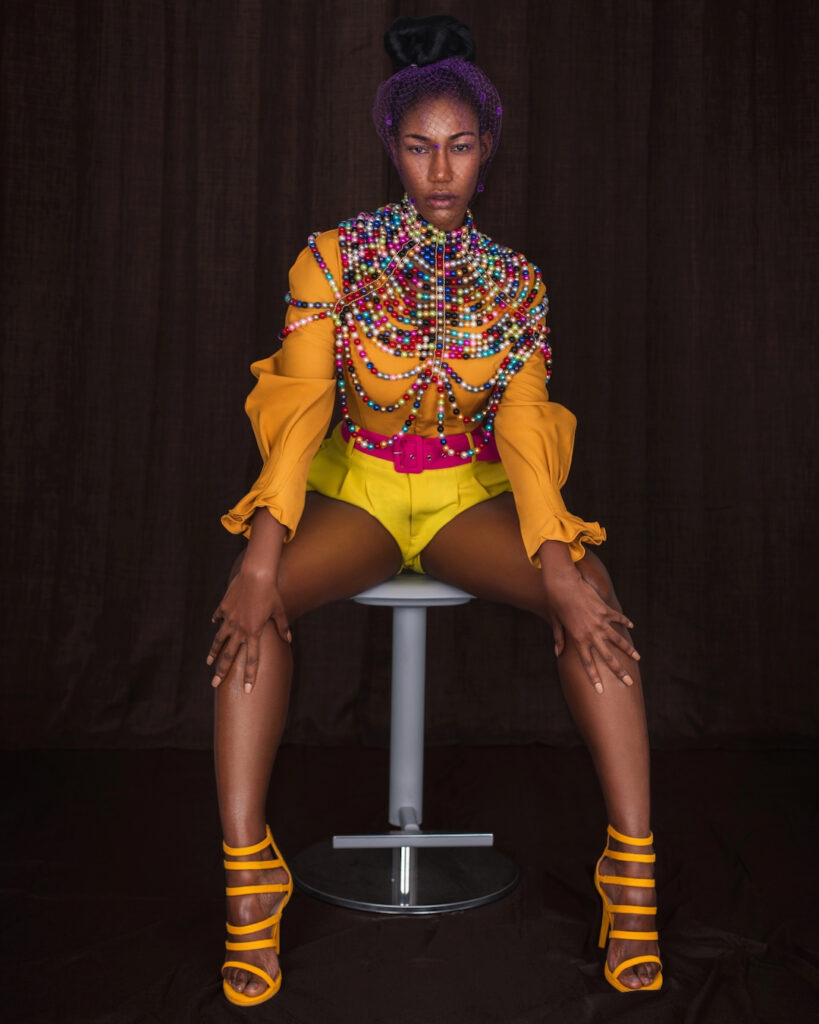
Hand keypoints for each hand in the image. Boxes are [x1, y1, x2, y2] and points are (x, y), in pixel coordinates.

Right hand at [207, 566, 290, 692]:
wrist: (256, 574)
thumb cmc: (271, 592)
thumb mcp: (280, 611)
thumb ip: (283, 627)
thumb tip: (288, 639)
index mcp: (254, 632)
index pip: (253, 660)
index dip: (250, 676)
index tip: (247, 690)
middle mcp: (240, 628)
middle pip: (229, 655)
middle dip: (221, 671)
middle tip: (215, 684)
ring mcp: (230, 618)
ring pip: (219, 640)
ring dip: (213, 652)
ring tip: (208, 663)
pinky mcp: (224, 607)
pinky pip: (219, 617)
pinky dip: (217, 621)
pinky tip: (215, 624)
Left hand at [540, 543, 638, 693]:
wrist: (564, 584)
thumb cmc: (556, 603)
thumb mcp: (556, 622)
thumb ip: (559, 639)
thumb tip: (557, 653)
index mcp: (578, 639)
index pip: (588, 664)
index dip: (594, 678)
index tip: (601, 691)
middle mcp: (592, 634)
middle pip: (608, 657)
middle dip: (619, 671)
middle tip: (629, 682)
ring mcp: (600, 622)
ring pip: (618, 640)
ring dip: (628, 650)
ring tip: (637, 658)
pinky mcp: (605, 610)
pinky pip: (617, 618)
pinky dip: (624, 622)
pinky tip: (631, 626)